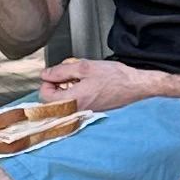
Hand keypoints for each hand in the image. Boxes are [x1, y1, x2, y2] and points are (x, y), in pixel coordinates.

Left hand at [35, 56, 149, 117]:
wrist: (134, 87)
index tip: (54, 74)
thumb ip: (61, 71)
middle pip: (52, 101)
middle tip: (67, 74)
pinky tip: (86, 85)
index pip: (44, 96)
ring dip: (66, 89)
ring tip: (79, 78)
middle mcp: (76, 110)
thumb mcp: (85, 68)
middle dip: (57, 85)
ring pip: (63, 102)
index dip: (47, 82)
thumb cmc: (114, 77)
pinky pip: (74, 104)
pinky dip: (76, 93)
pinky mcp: (90, 111)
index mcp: (72, 100)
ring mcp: (83, 112)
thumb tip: (46, 74)